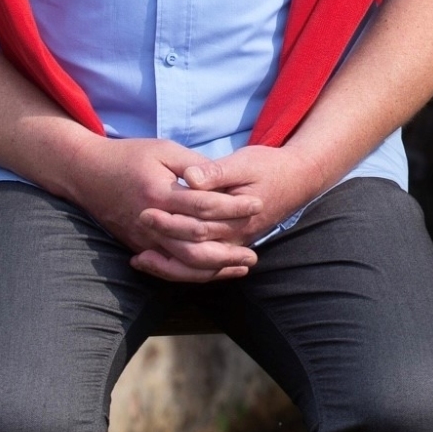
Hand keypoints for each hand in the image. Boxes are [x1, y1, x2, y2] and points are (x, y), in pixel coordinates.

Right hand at [67, 136, 263, 281]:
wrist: (87, 172)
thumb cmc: (129, 155)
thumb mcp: (163, 149)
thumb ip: (193, 164)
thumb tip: (220, 179)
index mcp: (160, 193)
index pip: (205, 205)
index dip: (234, 205)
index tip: (257, 204)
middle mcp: (152, 221)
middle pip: (197, 245)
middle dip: (230, 250)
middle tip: (256, 251)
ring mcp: (144, 239)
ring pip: (184, 264)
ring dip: (215, 268)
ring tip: (241, 266)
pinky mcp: (139, 247)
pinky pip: (170, 267)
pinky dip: (193, 273)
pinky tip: (213, 271)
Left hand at [134, 144, 322, 272]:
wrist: (297, 179)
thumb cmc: (268, 166)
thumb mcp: (244, 162)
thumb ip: (216, 172)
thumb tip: (189, 178)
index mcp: (237, 216)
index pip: (198, 224)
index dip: (170, 220)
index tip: (143, 210)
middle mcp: (236, 237)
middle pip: (194, 250)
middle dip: (163, 243)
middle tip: (135, 233)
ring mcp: (234, 245)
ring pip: (198, 267)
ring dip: (169, 266)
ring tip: (139, 259)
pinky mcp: (231, 245)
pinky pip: (205, 267)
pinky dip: (182, 269)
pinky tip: (160, 263)